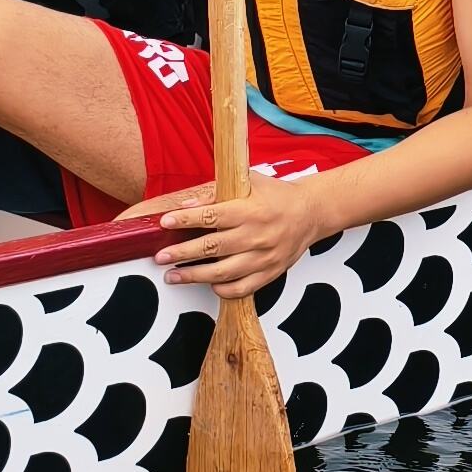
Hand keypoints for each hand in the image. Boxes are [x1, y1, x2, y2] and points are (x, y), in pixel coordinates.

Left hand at [134, 172, 330, 297]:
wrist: (311, 213)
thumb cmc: (276, 195)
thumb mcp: (250, 182)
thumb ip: (217, 192)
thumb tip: (187, 205)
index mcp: (251, 210)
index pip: (212, 216)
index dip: (186, 220)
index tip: (165, 222)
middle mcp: (257, 235)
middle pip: (213, 247)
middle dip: (182, 253)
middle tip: (161, 257)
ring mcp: (264, 257)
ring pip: (224, 273)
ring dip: (194, 276)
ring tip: (173, 276)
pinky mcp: (270, 273)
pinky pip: (242, 288)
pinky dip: (222, 289)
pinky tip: (207, 284)